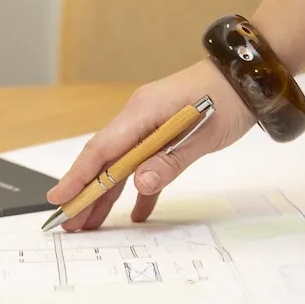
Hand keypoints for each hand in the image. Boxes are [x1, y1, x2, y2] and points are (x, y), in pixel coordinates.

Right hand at [47, 60, 255, 230]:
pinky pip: (145, 166)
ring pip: (121, 167)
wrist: (246, 78)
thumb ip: (170, 161)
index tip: (58, 199)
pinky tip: (136, 214)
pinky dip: (140, 190)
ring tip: (89, 224)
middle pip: (104, 162)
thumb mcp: (202, 135)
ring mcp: (149, 127)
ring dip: (106, 195)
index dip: (77, 177)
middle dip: (84, 193)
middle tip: (68, 223)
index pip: (101, 150)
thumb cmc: (226, 99)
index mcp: (141, 112)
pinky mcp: (164, 136)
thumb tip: (139, 184)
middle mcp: (138, 119)